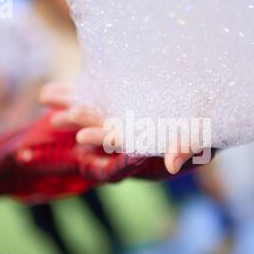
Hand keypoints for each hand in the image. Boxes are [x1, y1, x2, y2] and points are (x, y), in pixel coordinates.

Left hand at [40, 84, 194, 173]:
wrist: (206, 106)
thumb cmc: (207, 123)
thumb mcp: (202, 134)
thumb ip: (186, 146)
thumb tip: (172, 164)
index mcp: (147, 139)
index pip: (122, 142)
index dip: (102, 140)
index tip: (81, 138)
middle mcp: (132, 129)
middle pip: (102, 126)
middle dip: (80, 122)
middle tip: (55, 119)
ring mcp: (125, 113)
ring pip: (95, 111)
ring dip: (72, 105)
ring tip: (46, 97)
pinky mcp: (122, 98)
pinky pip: (97, 95)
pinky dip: (76, 91)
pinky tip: (54, 88)